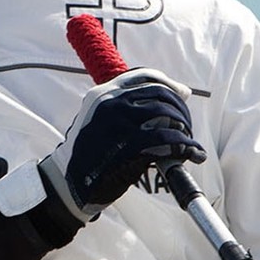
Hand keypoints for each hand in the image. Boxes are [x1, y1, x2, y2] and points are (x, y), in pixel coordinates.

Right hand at [39, 68, 205, 220]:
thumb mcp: (98, 121)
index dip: (169, 83)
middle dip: (181, 109)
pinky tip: (191, 154)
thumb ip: (124, 109)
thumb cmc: (88, 154)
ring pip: (166, 115)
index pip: (143, 76)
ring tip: (189, 142)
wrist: (67, 183)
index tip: (184, 93)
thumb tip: (170, 101)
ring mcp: (118, 123)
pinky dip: (185, 147)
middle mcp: (109, 103)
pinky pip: (167, 140)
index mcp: (102, 94)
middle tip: (187, 126)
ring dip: (185, 129)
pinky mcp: (127, 146)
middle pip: (160, 94)